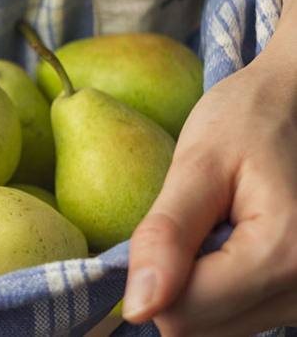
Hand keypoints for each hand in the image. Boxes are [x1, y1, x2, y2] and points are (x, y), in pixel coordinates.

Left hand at [122, 14, 296, 334]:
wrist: (296, 105)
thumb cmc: (246, 121)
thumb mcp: (197, 164)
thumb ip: (166, 235)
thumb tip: (138, 309)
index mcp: (283, 256)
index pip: (182, 314)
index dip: (155, 277)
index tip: (168, 228)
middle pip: (200, 328)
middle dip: (178, 282)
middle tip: (197, 223)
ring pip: (218, 327)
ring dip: (201, 285)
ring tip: (217, 229)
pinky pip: (240, 316)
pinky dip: (222, 288)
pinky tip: (232, 245)